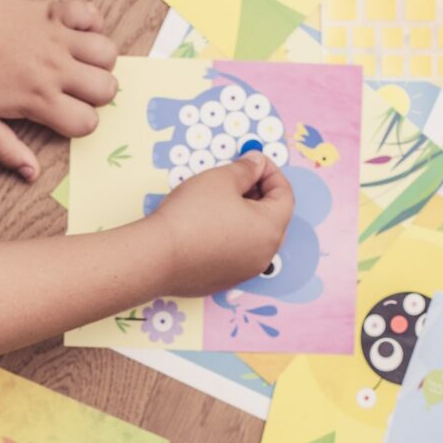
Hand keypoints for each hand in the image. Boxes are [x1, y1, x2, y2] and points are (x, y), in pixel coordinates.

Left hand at [0, 0, 117, 180]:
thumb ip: (4, 150)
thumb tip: (31, 173)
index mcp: (41, 98)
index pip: (87, 122)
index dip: (81, 124)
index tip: (66, 117)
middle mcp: (57, 69)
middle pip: (107, 88)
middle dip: (99, 95)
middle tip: (78, 91)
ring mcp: (59, 38)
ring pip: (107, 52)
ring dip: (100, 61)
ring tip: (82, 63)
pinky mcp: (55, 12)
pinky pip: (91, 14)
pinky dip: (91, 23)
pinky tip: (76, 33)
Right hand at [149, 152, 294, 296]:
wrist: (157, 256)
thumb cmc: (191, 214)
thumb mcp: (220, 179)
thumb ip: (246, 169)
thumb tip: (257, 164)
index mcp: (271, 228)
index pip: (285, 195)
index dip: (271, 172)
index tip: (253, 161)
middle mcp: (265, 254)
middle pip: (272, 217)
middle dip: (258, 194)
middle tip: (237, 179)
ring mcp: (245, 271)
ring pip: (254, 237)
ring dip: (244, 216)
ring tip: (219, 201)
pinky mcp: (225, 281)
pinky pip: (236, 253)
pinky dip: (230, 236)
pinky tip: (207, 225)